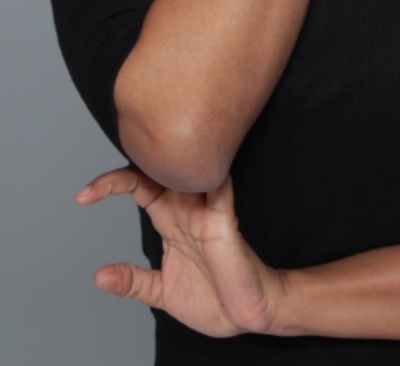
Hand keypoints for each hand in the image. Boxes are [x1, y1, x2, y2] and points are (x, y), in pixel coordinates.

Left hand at [76, 167, 283, 337]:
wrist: (245, 315)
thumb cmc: (212, 299)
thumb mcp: (162, 292)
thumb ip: (134, 282)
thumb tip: (100, 276)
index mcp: (170, 222)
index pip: (139, 188)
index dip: (111, 185)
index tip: (82, 197)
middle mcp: (185, 210)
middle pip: (157, 172)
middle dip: (126, 173)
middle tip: (96, 186)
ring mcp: (204, 213)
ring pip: (186, 171)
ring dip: (167, 160)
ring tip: (143, 154)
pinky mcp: (223, 222)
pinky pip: (217, 190)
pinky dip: (208, 174)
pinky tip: (195, 164)